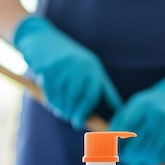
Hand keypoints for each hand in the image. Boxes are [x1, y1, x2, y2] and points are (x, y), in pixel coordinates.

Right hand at [13, 15, 121, 129]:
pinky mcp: (48, 69)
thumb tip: (121, 111)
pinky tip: (51, 99)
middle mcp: (79, 67)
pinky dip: (49, 101)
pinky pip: (49, 94)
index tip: (78, 123)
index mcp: (92, 69)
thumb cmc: (73, 62)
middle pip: (75, 100)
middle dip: (70, 112)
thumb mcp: (92, 73)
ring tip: (59, 108)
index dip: (84, 112)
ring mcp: (63, 68)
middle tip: (67, 117)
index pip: (90, 96)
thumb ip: (106, 93)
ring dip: (59, 108)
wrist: (43, 41)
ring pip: (62, 99)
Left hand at [108, 69, 164, 164]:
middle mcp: (158, 118)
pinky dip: (149, 162)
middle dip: (127, 156)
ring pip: (147, 155)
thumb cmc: (148, 106)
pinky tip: (145, 159)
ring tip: (133, 161)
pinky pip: (158, 159)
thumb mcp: (132, 107)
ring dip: (137, 161)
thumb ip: (119, 123)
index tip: (113, 149)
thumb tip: (108, 145)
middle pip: (137, 145)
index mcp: (143, 107)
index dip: (117, 143)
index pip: (126, 129)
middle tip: (123, 159)